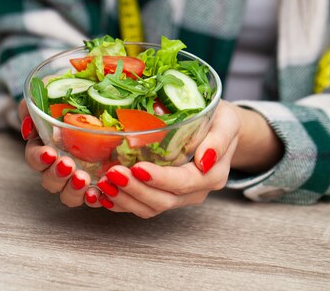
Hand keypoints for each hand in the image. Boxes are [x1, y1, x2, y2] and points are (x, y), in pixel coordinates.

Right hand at [19, 100, 101, 207]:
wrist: (104, 90)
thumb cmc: (74, 91)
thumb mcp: (50, 89)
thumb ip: (32, 105)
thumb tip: (28, 127)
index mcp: (46, 145)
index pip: (35, 159)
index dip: (39, 159)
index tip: (50, 153)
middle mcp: (61, 164)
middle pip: (50, 182)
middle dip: (57, 176)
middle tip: (69, 165)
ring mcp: (81, 174)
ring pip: (69, 195)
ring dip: (73, 191)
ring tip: (84, 179)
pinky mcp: (102, 181)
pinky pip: (96, 197)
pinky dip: (95, 199)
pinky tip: (99, 193)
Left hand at [94, 101, 282, 217]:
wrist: (220, 130)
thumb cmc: (221, 122)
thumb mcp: (227, 122)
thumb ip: (219, 140)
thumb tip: (205, 159)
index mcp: (211, 175)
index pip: (183, 183)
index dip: (159, 179)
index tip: (137, 168)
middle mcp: (194, 191)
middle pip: (163, 200)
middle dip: (135, 190)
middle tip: (112, 174)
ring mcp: (178, 197)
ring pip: (149, 208)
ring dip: (124, 198)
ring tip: (103, 183)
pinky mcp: (162, 195)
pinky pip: (140, 206)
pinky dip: (120, 203)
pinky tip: (102, 194)